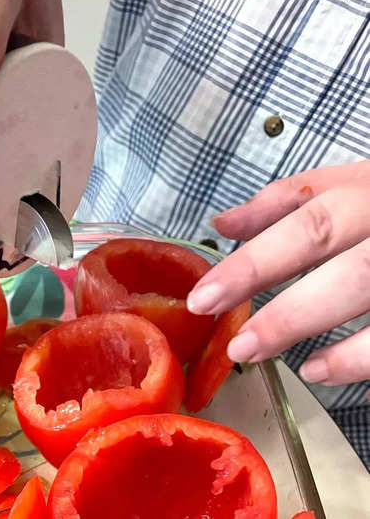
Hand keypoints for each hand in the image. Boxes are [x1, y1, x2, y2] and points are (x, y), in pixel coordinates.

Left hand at [187, 161, 369, 385]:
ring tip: (282, 364)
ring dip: (336, 344)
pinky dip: (366, 359)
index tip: (203, 299)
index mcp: (367, 192)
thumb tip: (222, 224)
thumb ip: (284, 202)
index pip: (305, 227)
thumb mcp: (347, 183)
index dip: (253, 264)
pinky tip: (325, 373)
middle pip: (351, 270)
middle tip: (239, 347)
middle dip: (290, 312)